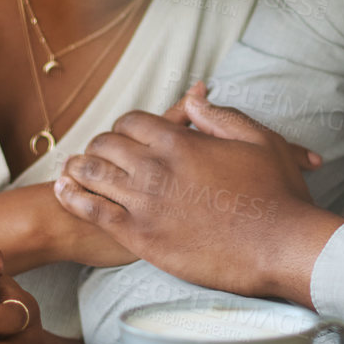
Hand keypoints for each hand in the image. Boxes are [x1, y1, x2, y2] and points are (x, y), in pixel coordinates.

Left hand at [52, 83, 341, 301]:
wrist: (280, 246)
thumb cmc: (276, 193)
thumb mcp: (257, 139)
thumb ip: (219, 116)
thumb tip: (193, 97)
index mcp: (180, 141)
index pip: (131, 121)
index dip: (125, 125)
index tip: (126, 135)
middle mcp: (155, 167)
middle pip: (106, 144)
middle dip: (101, 145)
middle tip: (99, 154)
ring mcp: (144, 203)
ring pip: (93, 173)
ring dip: (80, 167)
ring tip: (73, 169)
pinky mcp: (140, 237)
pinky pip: (92, 211)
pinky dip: (72, 197)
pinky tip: (63, 192)